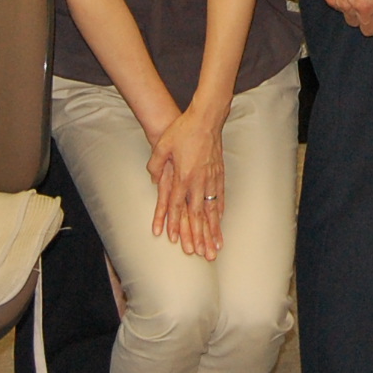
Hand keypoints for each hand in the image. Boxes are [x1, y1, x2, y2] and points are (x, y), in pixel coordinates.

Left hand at [146, 99, 227, 258]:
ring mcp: (211, 178)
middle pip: (197, 215)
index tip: (177, 241)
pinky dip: (220, 212)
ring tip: (216, 246)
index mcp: (183, 176)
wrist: (206, 117)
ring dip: (213, 230)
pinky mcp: (219, 173)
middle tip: (201, 255)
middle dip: (199, 237)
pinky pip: (220, 197)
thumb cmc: (183, 130)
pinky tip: (220, 222)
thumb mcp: (162, 145)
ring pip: (212, 210)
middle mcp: (199, 181)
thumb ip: (156, 164)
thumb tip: (152, 178)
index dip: (176, 225)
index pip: (178, 206)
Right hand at [322, 0, 372, 35]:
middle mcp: (364, 7)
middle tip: (371, 14)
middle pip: (368, 31)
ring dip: (356, 15)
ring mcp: (347, 5)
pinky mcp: (333, 1)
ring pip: (353, 22)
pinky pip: (340, 10)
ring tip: (357, 0)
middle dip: (371, 24)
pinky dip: (344, 4)